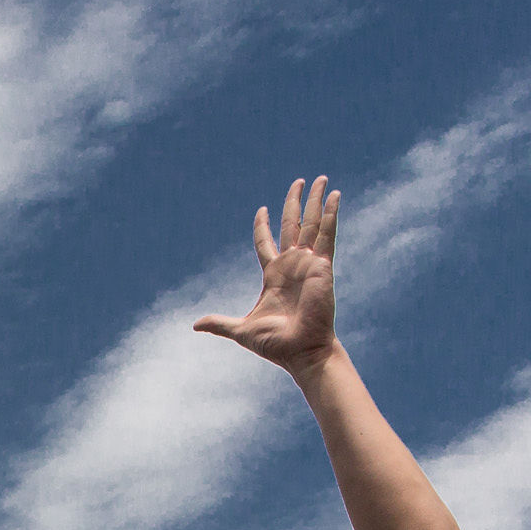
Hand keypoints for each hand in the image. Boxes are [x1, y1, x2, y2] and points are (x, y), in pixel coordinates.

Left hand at [192, 176, 339, 374]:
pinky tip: (336, 195)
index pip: (265, 243)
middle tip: (299, 181)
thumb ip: (220, 323)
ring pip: (312, 224)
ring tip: (321, 178)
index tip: (262, 210)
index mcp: (273, 275)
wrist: (300, 351)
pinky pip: (327, 235)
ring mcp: (309, 264)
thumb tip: (194, 325)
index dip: (263, 226)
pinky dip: (332, 214)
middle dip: (295, 202)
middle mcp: (293, 265)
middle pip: (293, 225)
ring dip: (316, 201)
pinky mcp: (323, 266)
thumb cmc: (276, 344)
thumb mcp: (241, 330)